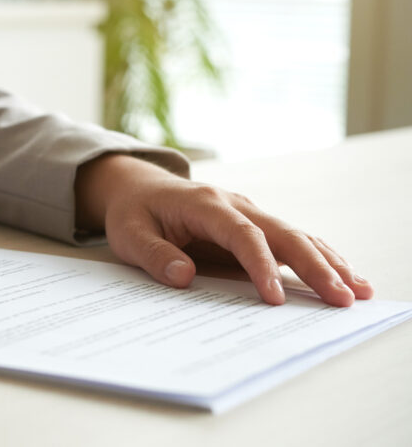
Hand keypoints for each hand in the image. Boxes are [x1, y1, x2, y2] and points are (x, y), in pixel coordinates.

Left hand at [74, 154, 372, 306]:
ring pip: (295, 235)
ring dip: (327, 262)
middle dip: (314, 266)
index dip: (261, 265)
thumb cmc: (133, 212)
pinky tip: (343, 276)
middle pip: (282, 233)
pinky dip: (319, 257)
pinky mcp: (253, 225)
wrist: (137, 187)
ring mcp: (248, 213)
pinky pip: (291, 240)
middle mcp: (234, 204)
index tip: (274, 297)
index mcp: (204, 204)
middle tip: (340, 298)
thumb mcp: (129, 234)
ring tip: (357, 291)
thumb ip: (154, 255)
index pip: (241, 234)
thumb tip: (183, 277)